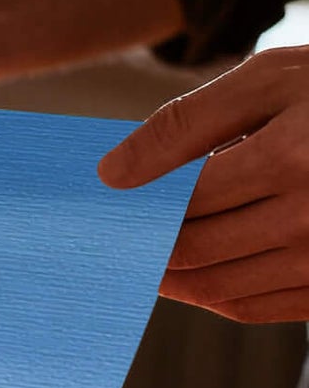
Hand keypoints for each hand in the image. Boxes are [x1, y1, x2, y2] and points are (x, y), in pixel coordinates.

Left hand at [101, 48, 308, 323]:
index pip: (178, 202)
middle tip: (104, 241)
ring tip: (137, 257)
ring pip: (214, 287)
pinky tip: (187, 275)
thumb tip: (110, 174)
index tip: (97, 212)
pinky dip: (210, 296)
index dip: (131, 210)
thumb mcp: (269, 80)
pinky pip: (252, 307)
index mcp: (291, 158)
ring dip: (167, 277)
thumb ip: (185, 124)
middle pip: (191, 250)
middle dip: (141, 246)